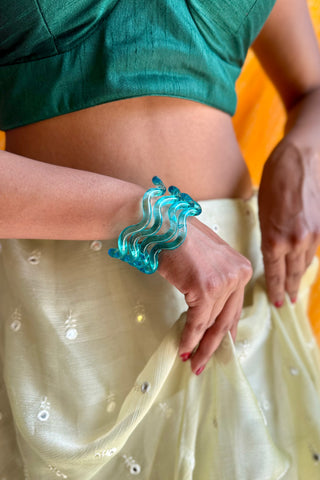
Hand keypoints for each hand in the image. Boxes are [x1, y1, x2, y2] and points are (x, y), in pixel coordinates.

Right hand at [158, 217, 251, 374]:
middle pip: (226, 318)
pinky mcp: (205, 288)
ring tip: (192, 360)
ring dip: (200, 345)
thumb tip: (208, 314)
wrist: (161, 223)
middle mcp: (238, 274)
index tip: (220, 347)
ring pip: (211, 323)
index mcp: (241, 267)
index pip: (235, 307)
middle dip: (214, 345)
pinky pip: (197, 321)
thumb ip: (215, 282)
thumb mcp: (207, 259)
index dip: (226, 331)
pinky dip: (190, 337)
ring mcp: (223, 281)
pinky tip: (184, 348)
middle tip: (204, 363)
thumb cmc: (179, 237)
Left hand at [258, 140, 319, 305]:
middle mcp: (296, 242)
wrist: (302, 159)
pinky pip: (315, 249)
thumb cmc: (276, 181)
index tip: (276, 302)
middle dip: (290, 288)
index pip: (275, 274)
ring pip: (306, 263)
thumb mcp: (263, 212)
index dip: (275, 290)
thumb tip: (275, 253)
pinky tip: (305, 263)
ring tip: (296, 286)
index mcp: (275, 240)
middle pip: (293, 273)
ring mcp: (313, 235)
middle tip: (288, 300)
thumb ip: (269, 236)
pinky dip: (309, 257)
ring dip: (300, 275)